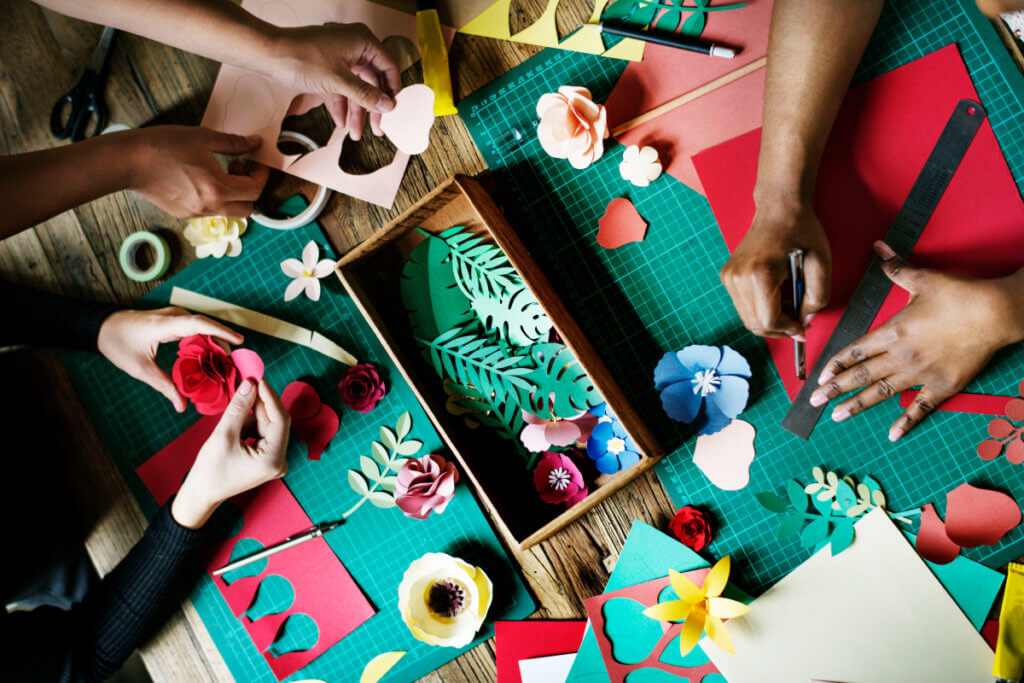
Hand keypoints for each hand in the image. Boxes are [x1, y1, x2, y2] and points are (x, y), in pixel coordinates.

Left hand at [97, 307, 243, 411]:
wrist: (101, 327)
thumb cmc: (118, 344)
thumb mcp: (140, 369)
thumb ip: (164, 386)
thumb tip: (181, 406)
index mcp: (165, 325)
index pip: (200, 324)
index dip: (221, 332)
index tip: (240, 341)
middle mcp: (173, 316)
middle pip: (206, 326)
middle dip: (223, 342)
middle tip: (234, 363)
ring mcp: (173, 315)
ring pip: (202, 326)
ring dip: (215, 341)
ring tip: (225, 361)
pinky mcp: (173, 318)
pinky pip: (195, 327)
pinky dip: (205, 339)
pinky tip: (209, 354)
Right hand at [127, 126, 270, 216]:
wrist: (127, 162)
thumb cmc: (162, 146)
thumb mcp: (203, 137)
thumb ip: (234, 143)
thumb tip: (254, 143)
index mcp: (217, 189)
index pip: (254, 191)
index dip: (261, 176)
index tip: (256, 162)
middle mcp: (208, 207)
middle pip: (247, 209)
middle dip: (250, 189)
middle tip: (239, 167)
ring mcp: (195, 213)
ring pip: (229, 212)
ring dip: (233, 195)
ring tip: (218, 170)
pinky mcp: (183, 214)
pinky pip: (210, 211)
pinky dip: (216, 198)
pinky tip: (202, 178)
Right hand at [172, 379, 290, 528]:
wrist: (201, 493)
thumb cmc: (209, 470)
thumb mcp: (223, 434)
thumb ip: (239, 407)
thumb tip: (250, 384)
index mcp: (273, 460)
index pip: (280, 420)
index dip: (270, 397)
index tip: (259, 379)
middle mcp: (280, 462)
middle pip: (275, 422)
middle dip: (260, 403)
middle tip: (248, 383)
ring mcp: (275, 461)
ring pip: (268, 426)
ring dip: (252, 415)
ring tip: (233, 413)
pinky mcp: (267, 459)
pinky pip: (262, 434)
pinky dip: (250, 425)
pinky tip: (235, 426)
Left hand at [266, 22, 400, 139]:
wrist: (269, 55)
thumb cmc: (300, 57)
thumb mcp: (339, 81)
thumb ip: (366, 95)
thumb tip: (388, 105)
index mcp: (362, 41)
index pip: (388, 66)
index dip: (392, 90)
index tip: (393, 110)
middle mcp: (354, 47)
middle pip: (373, 81)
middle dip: (372, 107)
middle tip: (376, 128)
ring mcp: (341, 57)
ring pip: (356, 88)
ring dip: (356, 111)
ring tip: (356, 133)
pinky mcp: (329, 68)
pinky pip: (342, 89)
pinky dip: (342, 105)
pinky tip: (341, 122)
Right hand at [719, 203, 830, 337]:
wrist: (779, 208)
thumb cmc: (801, 231)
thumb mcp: (821, 264)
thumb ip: (817, 299)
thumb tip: (804, 322)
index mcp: (759, 274)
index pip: (768, 322)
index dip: (788, 330)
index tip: (801, 329)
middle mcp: (738, 278)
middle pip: (754, 324)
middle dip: (778, 328)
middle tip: (797, 321)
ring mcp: (729, 277)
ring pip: (748, 318)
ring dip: (769, 319)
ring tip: (787, 303)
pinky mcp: (727, 276)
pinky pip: (743, 305)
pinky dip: (760, 308)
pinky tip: (775, 295)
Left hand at [810, 241, 1023, 440]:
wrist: (996, 313)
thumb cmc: (959, 295)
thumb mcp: (923, 278)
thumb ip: (896, 267)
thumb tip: (879, 247)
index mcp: (892, 331)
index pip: (854, 351)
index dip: (834, 364)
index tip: (819, 376)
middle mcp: (901, 356)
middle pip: (860, 375)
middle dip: (834, 389)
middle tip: (814, 402)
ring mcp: (921, 373)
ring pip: (881, 392)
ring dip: (857, 405)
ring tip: (838, 416)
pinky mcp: (943, 385)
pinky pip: (920, 407)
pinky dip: (905, 422)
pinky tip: (892, 434)